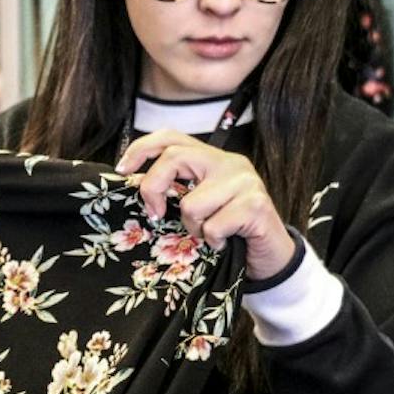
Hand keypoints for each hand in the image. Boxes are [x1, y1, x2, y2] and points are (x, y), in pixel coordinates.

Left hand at [117, 130, 295, 280]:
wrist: (271, 256)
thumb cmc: (229, 231)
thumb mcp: (201, 205)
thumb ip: (178, 190)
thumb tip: (138, 190)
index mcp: (213, 158)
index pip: (172, 137)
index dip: (142, 149)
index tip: (122, 170)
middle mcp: (230, 163)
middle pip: (175, 158)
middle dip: (153, 188)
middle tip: (156, 214)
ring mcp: (245, 182)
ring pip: (191, 204)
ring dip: (193, 228)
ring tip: (210, 234)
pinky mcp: (256, 206)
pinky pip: (212, 227)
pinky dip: (213, 242)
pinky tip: (226, 243)